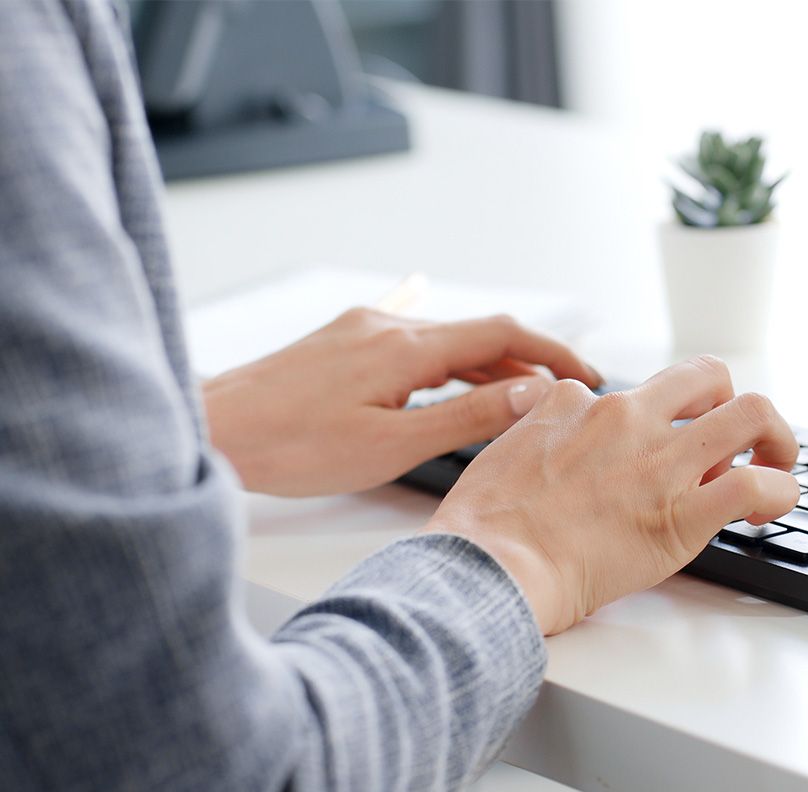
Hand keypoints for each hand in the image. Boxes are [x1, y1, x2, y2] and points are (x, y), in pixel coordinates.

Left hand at [202, 308, 601, 495]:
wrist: (217, 429)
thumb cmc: (293, 447)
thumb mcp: (392, 444)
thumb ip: (466, 416)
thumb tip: (530, 393)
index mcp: (405, 347)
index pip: (502, 333)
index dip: (552, 350)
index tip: (586, 373)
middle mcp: (387, 326)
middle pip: (477, 333)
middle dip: (526, 361)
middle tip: (560, 395)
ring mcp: (361, 330)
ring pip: (443, 341)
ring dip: (485, 365)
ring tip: (518, 396)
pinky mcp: (342, 343)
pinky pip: (411, 345)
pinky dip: (445, 364)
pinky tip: (453, 373)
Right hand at [423, 355, 799, 634]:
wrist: (489, 565)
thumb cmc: (482, 526)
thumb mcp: (498, 452)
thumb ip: (533, 432)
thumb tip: (546, 435)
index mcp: (574, 403)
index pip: (636, 392)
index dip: (651, 422)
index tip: (649, 454)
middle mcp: (624, 418)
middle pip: (706, 375)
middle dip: (726, 402)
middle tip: (727, 440)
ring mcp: (658, 461)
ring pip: (751, 412)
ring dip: (773, 436)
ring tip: (773, 462)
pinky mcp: (683, 513)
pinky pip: (759, 485)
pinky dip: (778, 493)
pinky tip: (765, 511)